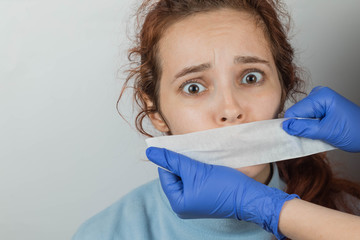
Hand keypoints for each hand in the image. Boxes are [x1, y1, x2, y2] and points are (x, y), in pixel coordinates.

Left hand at [146, 147, 298, 239]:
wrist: (249, 196)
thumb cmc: (224, 186)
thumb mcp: (195, 170)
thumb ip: (172, 160)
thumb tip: (151, 152)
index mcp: (178, 203)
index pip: (165, 175)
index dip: (171, 160)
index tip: (178, 147)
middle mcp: (183, 206)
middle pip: (175, 177)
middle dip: (182, 164)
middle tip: (193, 154)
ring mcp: (194, 203)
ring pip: (186, 177)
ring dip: (191, 166)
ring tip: (200, 160)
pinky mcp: (204, 198)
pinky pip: (195, 181)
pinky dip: (199, 171)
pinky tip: (205, 165)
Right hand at [282, 86, 359, 151]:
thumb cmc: (355, 131)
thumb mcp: (326, 132)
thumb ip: (303, 129)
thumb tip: (285, 126)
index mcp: (320, 96)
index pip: (294, 111)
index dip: (292, 125)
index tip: (295, 136)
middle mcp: (318, 94)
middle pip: (297, 113)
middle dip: (301, 127)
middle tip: (314, 136)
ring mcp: (320, 100)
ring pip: (301, 117)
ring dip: (306, 128)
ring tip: (321, 133)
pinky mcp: (321, 107)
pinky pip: (307, 118)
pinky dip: (310, 127)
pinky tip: (320, 131)